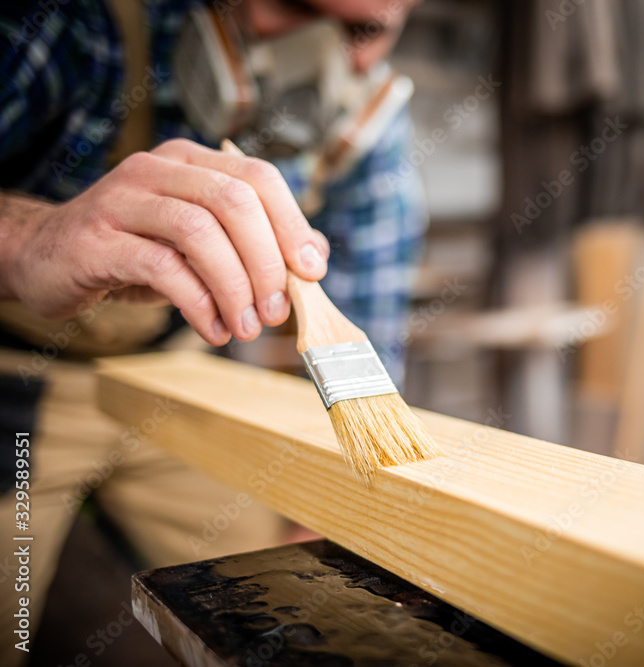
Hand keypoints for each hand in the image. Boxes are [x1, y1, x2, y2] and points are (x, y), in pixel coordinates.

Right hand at [1, 139, 329, 344]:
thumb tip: (316, 257)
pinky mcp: (97, 239)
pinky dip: (198, 304)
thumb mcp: (204, 244)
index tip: (312, 272)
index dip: (293, 224)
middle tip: (276, 312)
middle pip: (233, 201)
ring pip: (199, 232)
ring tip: (246, 327)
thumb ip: (257, 243)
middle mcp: (158, 169)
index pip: (258, 177)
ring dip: (235, 287)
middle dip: (266, 262)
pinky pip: (162, 267)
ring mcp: (123, 199)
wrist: (48, 257)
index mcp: (192, 162)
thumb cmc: (139, 250)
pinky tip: (213, 329)